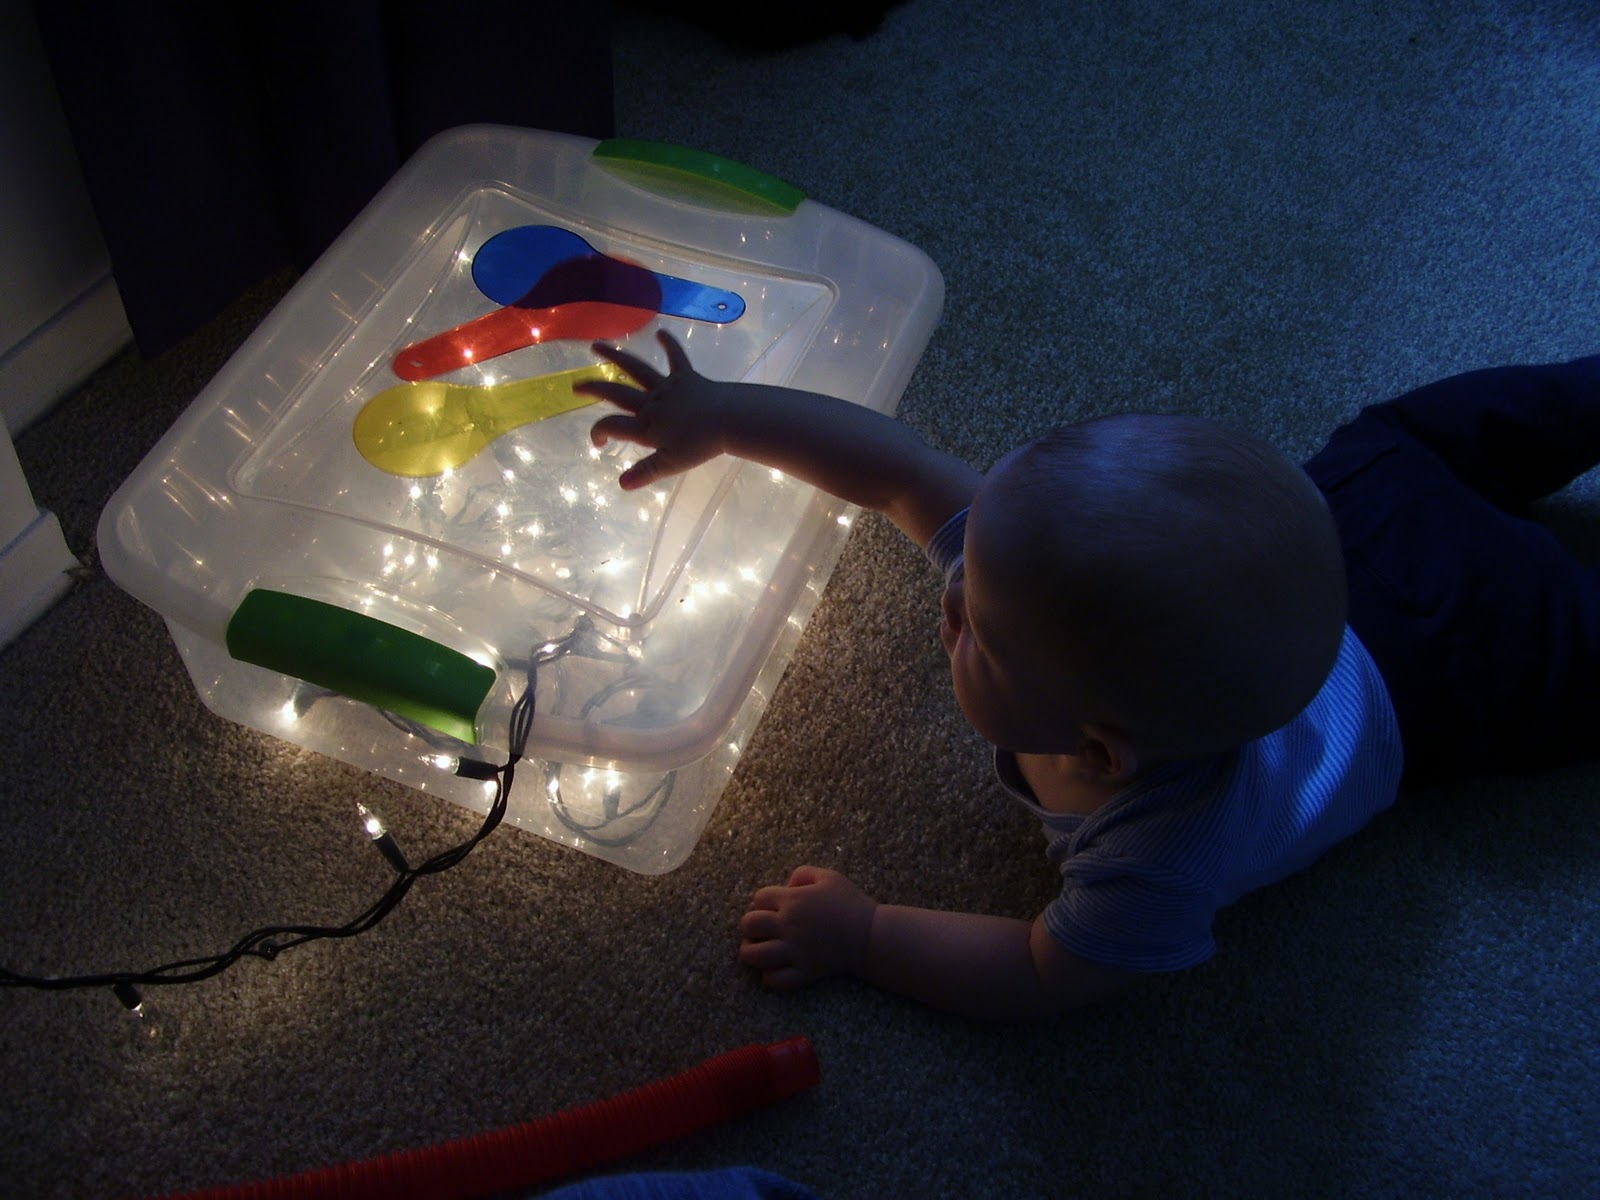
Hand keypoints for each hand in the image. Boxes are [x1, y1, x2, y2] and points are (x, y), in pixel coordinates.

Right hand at [578, 329, 729, 489]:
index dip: (598, 432)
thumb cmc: (700, 445)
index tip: (598, 443)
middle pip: (615, 392)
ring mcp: (666, 387)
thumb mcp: (671, 463)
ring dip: (615, 356)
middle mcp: (650, 403)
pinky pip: (675, 358)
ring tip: (596, 345)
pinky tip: (660, 333)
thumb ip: (646, 472)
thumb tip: (622, 484)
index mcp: (645, 426)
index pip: (612, 426)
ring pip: (636, 369)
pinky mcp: (685, 376)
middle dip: (593, 388)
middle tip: (575, 385)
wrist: (727, 419)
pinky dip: (669, 345)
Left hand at [738, 865, 878, 990]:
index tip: (773, 908)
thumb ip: (802, 874)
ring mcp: (795, 951)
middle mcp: (789, 925)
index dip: (763, 902)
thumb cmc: (850, 904)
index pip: (759, 898)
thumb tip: (786, 885)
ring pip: (754, 955)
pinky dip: (770, 977)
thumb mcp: (829, 877)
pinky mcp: (804, 972)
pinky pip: (775, 980)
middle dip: (750, 927)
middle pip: (749, 925)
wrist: (870, 936)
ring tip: (760, 950)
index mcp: (793, 900)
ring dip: (751, 952)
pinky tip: (776, 969)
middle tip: (760, 930)